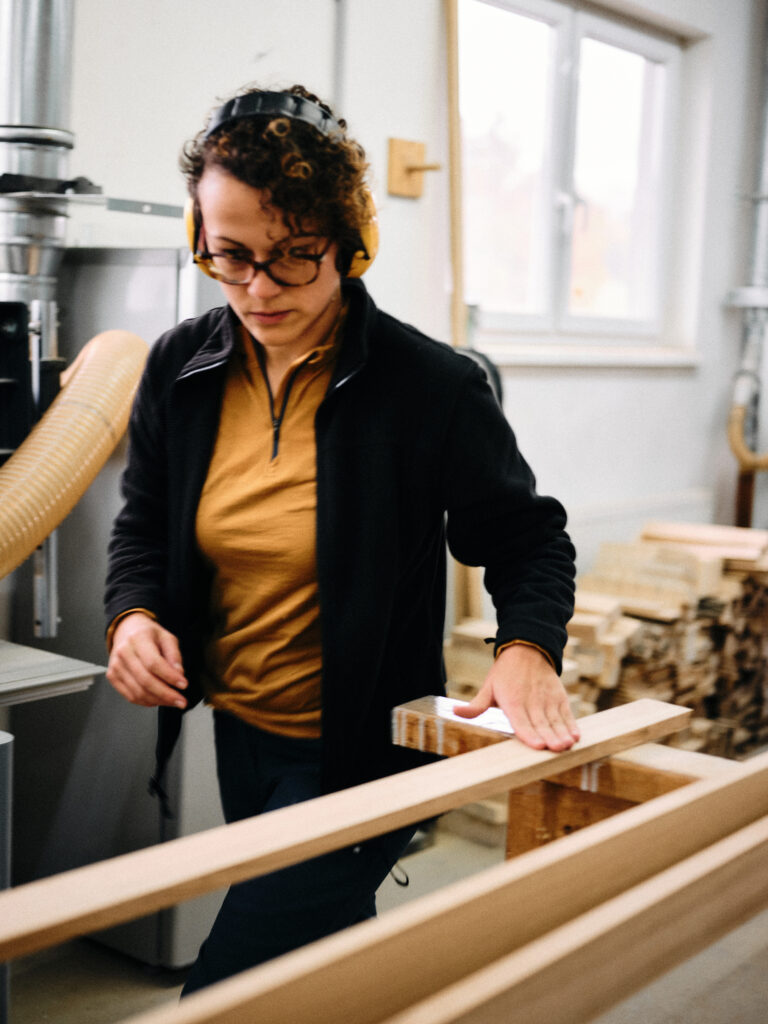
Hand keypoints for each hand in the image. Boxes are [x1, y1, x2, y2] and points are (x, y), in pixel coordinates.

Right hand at [106, 612, 187, 708]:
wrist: (127, 630)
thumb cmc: (147, 634)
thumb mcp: (167, 637)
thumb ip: (174, 655)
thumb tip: (179, 673)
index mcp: (138, 639)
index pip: (154, 663)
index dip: (170, 677)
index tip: (183, 684)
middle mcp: (124, 652)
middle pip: (145, 680)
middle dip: (166, 694)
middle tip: (180, 700)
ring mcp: (116, 666)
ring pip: (138, 692)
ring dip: (158, 700)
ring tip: (172, 701)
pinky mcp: (113, 677)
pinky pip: (130, 696)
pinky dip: (146, 702)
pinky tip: (158, 700)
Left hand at [453, 643, 579, 751]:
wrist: (528, 649)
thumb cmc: (505, 673)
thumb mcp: (488, 686)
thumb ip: (475, 705)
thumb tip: (454, 712)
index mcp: (512, 701)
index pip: (521, 721)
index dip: (529, 734)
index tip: (537, 746)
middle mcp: (531, 701)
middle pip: (541, 723)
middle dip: (549, 737)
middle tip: (556, 749)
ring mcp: (547, 699)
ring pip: (555, 720)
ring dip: (562, 733)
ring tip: (567, 745)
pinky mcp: (559, 697)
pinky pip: (566, 713)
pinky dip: (571, 724)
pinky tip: (576, 736)